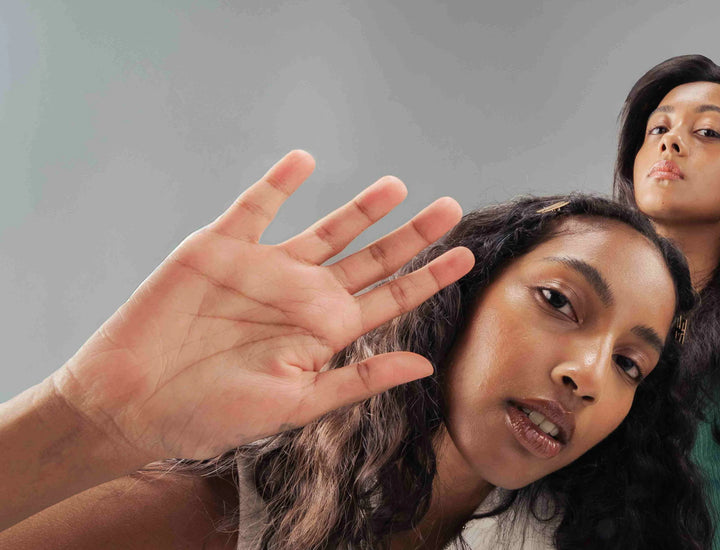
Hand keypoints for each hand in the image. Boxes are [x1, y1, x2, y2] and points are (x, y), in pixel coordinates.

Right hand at [48, 150, 473, 463]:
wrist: (132, 401)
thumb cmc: (212, 413)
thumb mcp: (295, 404)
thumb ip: (358, 380)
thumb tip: (423, 367)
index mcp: (325, 331)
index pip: (391, 298)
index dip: (429, 277)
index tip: (466, 257)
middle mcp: (303, 295)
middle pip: (371, 257)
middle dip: (412, 234)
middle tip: (450, 208)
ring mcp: (265, 268)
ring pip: (326, 228)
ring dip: (361, 207)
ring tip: (397, 186)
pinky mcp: (222, 248)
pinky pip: (256, 206)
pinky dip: (279, 183)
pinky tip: (304, 162)